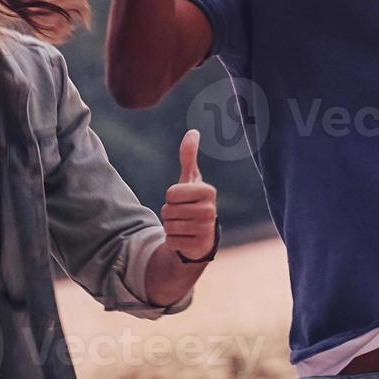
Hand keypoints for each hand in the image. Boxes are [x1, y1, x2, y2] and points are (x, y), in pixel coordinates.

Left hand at [160, 129, 217, 260]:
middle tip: (182, 214)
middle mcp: (210, 210)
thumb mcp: (190, 180)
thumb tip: (193, 131)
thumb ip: (189, 156)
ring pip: (168, 226)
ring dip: (170, 226)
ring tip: (183, 226)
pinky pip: (170, 241)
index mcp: (208, 191)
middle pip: (168, 210)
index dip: (171, 197)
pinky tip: (184, 238)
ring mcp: (205, 230)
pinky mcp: (198, 247)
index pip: (172, 193)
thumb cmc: (193, 202)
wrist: (201, 236)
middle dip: (169, 213)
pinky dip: (172, 240)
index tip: (183, 200)